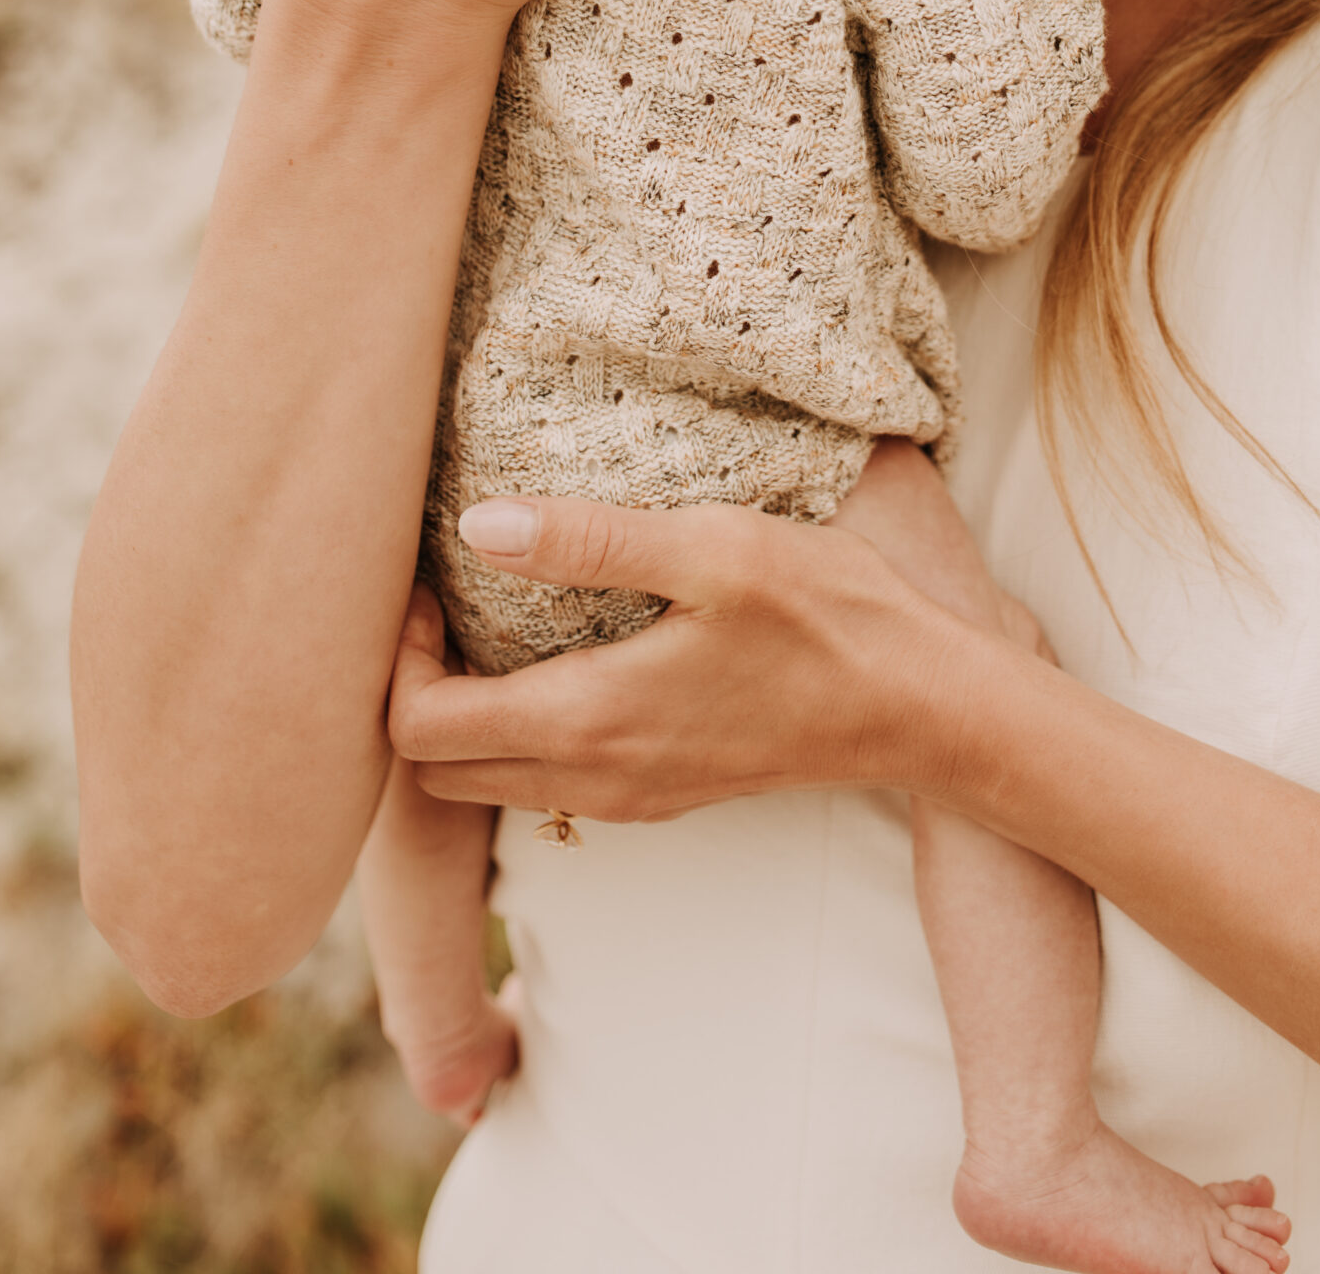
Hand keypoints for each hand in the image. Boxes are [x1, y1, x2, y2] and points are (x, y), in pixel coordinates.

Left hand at [385, 481, 1015, 822]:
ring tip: (488, 625)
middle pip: (435, 774)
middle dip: (412, 695)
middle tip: (443, 606)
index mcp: (591, 719)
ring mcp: (630, 796)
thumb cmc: (827, 616)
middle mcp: (596, 777)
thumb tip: (478, 523)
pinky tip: (556, 658)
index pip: (420, 730)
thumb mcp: (711, 548)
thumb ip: (589, 540)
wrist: (922, 708)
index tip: (429, 587)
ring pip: (489, 786)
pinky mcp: (662, 793)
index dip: (397, 661)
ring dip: (462, 721)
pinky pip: (547, 785)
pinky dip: (515, 736)